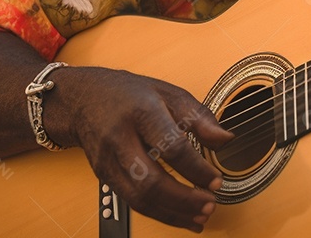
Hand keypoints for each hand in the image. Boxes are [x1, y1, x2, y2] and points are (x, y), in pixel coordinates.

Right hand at [49, 67, 233, 231]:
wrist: (84, 99)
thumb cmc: (131, 94)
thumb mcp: (169, 93)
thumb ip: (199, 117)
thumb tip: (225, 139)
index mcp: (141, 111)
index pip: (170, 146)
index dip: (196, 168)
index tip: (216, 180)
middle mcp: (120, 138)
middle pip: (150, 180)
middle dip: (183, 199)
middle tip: (210, 204)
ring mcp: (108, 160)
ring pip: (139, 198)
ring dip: (172, 213)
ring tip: (200, 217)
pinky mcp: (104, 176)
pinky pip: (132, 201)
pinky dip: (159, 213)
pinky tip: (180, 216)